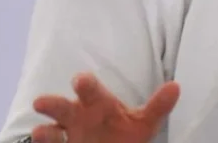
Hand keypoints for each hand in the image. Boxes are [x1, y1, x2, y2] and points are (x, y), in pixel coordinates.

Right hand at [29, 72, 179, 142]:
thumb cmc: (124, 134)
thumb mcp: (144, 123)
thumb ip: (157, 107)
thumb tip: (175, 87)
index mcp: (97, 104)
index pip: (89, 90)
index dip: (84, 84)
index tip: (80, 81)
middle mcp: (77, 118)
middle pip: (61, 107)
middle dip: (53, 104)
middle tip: (42, 102)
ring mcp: (66, 137)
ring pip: (49, 132)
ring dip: (45, 133)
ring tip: (41, 133)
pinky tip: (41, 140)